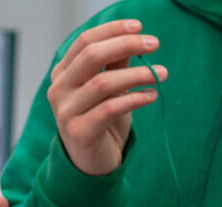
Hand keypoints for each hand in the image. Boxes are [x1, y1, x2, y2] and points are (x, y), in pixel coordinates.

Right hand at [48, 20, 164, 176]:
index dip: (113, 30)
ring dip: (137, 74)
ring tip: (161, 73)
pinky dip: (135, 98)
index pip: (85, 41)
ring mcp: (66, 112)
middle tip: (155, 44)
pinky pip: (110, 109)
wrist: (91, 163)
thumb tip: (134, 38)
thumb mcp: (109, 89)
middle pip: (91, 56)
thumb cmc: (101, 121)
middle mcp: (59, 90)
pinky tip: (152, 95)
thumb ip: (115, 64)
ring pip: (103, 82)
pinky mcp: (79, 132)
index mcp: (63, 74)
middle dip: (126, 45)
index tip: (140, 27)